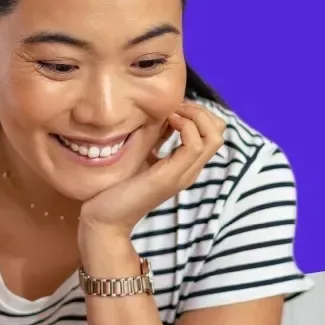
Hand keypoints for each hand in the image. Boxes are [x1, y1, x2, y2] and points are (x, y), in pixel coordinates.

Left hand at [79, 101, 226, 237]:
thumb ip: (156, 138)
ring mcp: (183, 174)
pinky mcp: (170, 177)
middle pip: (218, 132)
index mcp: (185, 165)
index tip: (173, 107)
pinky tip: (167, 122)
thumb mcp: (142, 154)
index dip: (197, 113)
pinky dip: (184, 126)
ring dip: (194, 116)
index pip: (212, 132)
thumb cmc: (118, 187)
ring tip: (171, 113)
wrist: (105, 218)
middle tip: (174, 107)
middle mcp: (190, 170)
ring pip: (212, 137)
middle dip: (200, 110)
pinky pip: (194, 145)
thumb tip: (164, 113)